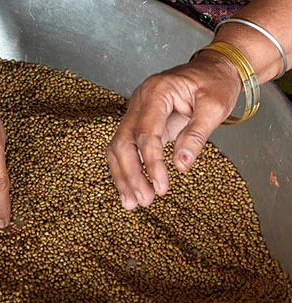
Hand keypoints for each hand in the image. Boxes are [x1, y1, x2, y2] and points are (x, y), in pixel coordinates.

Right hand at [107, 52, 240, 209]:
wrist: (213, 67)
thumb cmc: (216, 83)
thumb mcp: (215, 106)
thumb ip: (196, 135)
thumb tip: (181, 165)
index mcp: (157, 92)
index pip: (146, 134)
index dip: (152, 164)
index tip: (162, 188)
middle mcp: (138, 101)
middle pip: (123, 143)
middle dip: (131, 175)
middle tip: (144, 201)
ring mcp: (134, 111)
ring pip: (117, 148)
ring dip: (123, 177)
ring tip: (132, 203)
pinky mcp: (137, 122)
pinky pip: (124, 148)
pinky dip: (125, 170)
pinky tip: (130, 190)